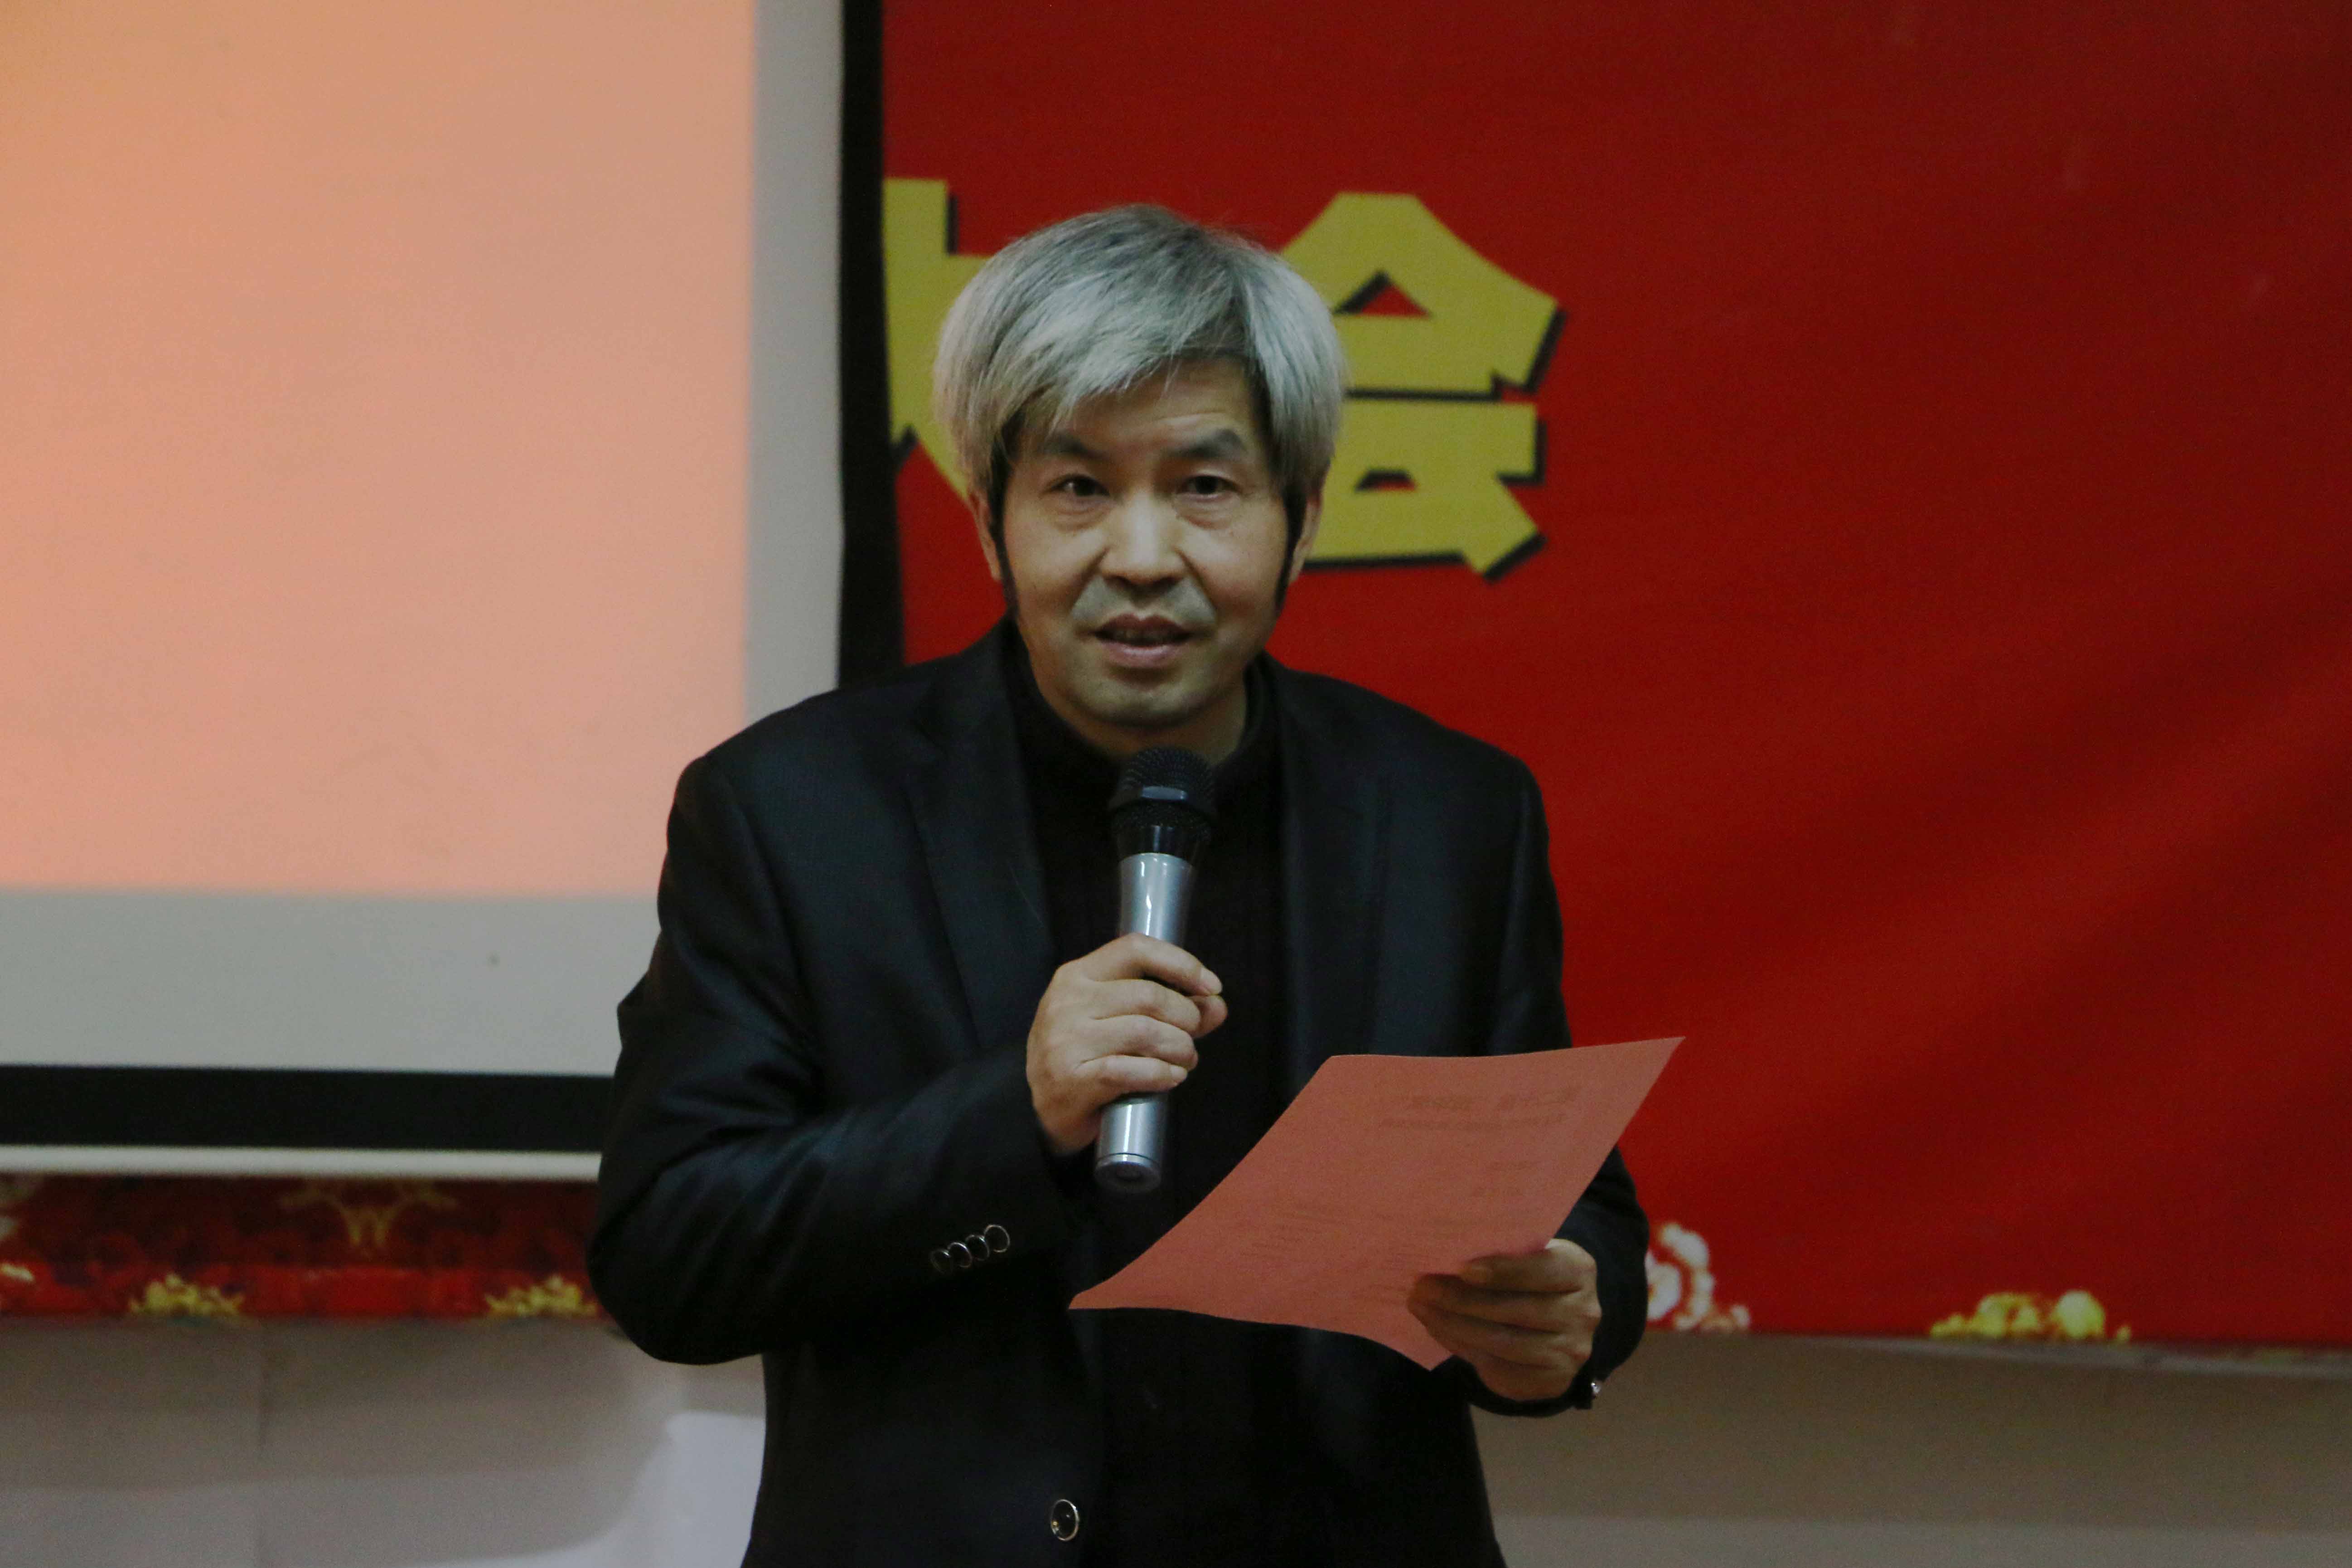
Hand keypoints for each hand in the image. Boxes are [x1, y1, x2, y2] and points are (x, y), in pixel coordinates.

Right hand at [1026, 933, 1227, 1154]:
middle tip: (1193, 1037)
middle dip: (1186, 1017)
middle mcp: (1067, 1002)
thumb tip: (1215, 1004)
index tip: (1211, 986)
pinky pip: (1132, 1070)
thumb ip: (1169, 1009)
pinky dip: (1161, 1074)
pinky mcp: (1072, 1078)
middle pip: (1148, 995)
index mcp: (1078, 976)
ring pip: (1145, 1032)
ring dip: (1179, 1048)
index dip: (1180, 963)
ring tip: (1185, 1060)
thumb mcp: (1120, 1021)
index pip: (1135, 949)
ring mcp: (1066, 1040)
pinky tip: (1171, 1077)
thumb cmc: (1086, 1057)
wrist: (1043, 1109)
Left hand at [1407, 1238, 1600, 1402]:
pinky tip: (1441, 1331)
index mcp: (1578, 1270)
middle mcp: (1583, 1313)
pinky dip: (1465, 1350)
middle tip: (1422, 1289)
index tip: (1462, 1269)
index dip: (1502, 1271)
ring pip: (1506, 1343)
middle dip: (1462, 1300)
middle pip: (1516, 1309)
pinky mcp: (1554, 1382)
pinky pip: (1503, 1371)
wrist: (1558, 1322)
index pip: (1542, 1269)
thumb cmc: (1530, 1277)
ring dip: (1456, 1326)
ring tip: (1423, 1309)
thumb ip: (1498, 1256)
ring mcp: (1572, 1352)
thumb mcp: (1525, 1256)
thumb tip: (1442, 1259)